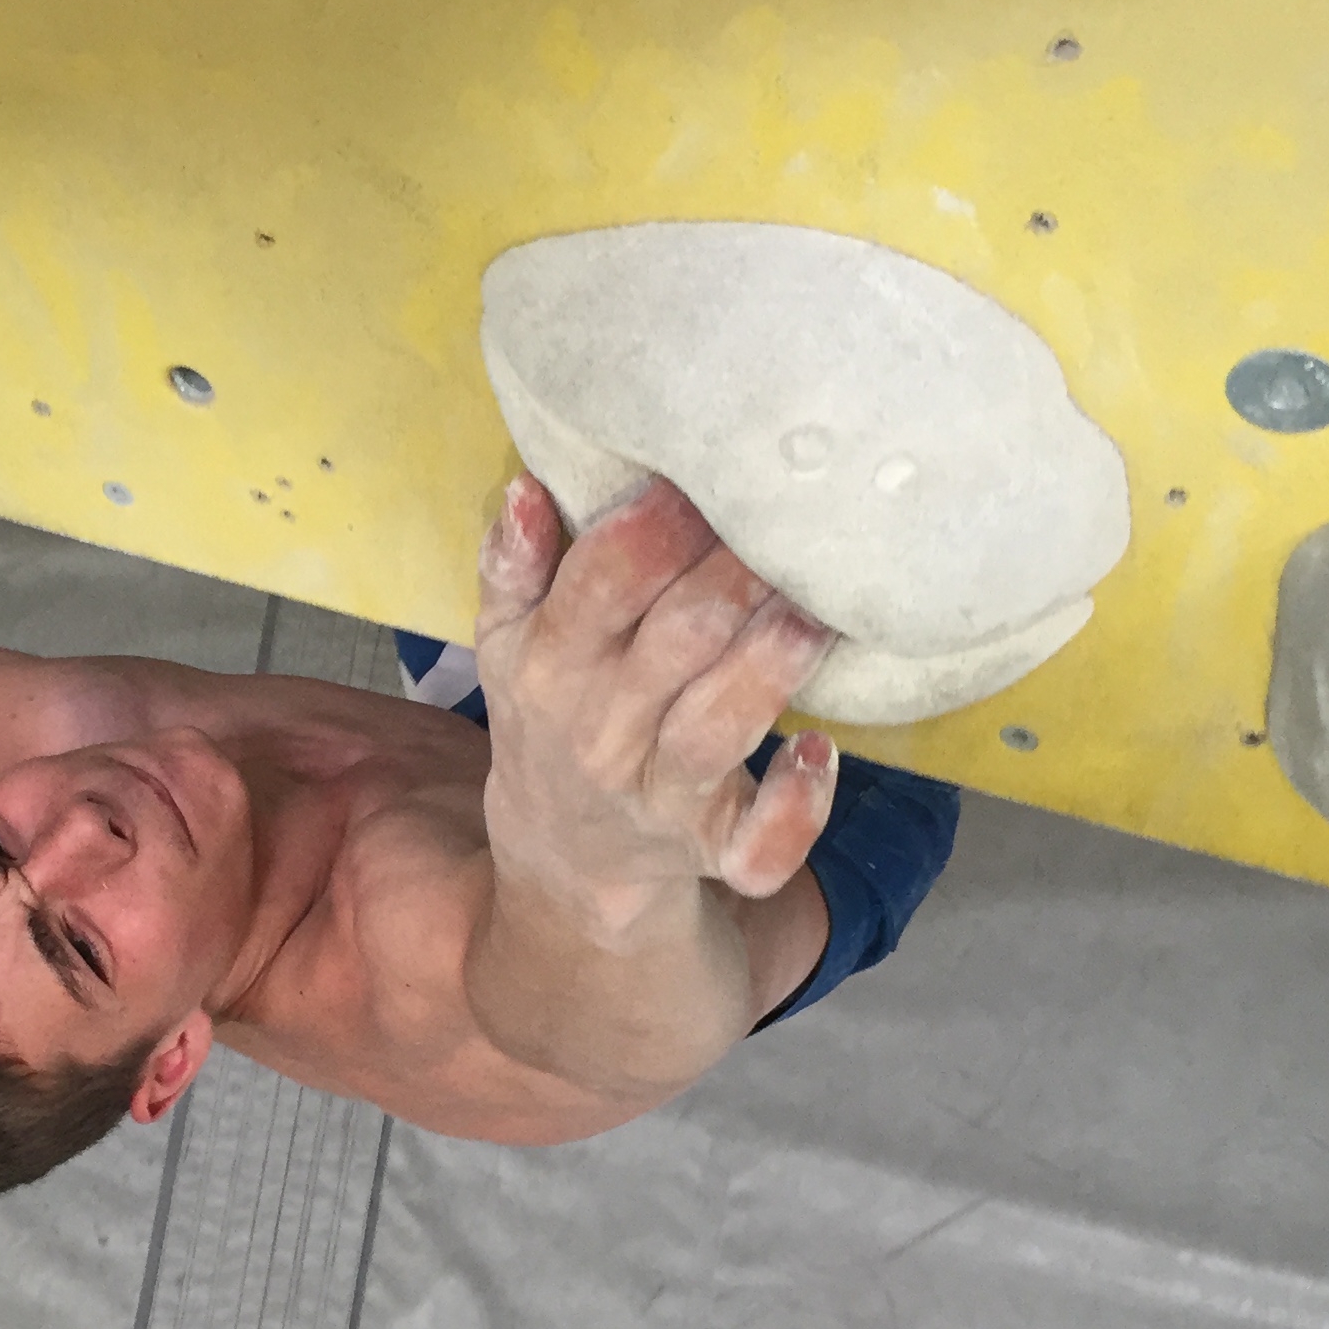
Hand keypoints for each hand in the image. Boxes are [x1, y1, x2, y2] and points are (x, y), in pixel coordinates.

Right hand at [473, 472, 840, 928]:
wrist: (564, 853)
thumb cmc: (554, 714)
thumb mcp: (509, 642)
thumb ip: (513, 566)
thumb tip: (530, 488)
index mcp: (550, 666)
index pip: (601, 582)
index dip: (657, 526)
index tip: (703, 475)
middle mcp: (602, 732)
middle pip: (677, 639)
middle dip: (734, 574)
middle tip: (790, 518)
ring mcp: (660, 796)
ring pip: (718, 727)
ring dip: (772, 662)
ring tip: (816, 607)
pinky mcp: (714, 848)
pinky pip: (757, 844)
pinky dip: (796, 808)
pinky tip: (819, 749)